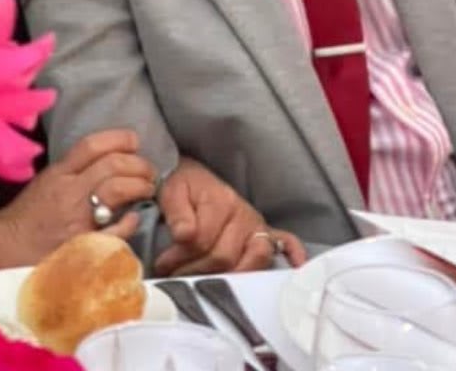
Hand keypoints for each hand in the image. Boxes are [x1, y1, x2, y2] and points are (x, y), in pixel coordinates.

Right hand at [0, 129, 157, 267]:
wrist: (2, 250)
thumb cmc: (25, 220)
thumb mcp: (45, 184)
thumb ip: (72, 173)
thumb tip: (106, 165)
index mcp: (58, 174)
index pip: (91, 145)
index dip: (118, 138)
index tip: (134, 141)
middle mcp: (69, 191)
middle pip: (111, 164)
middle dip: (138, 163)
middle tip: (149, 170)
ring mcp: (77, 218)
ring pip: (116, 189)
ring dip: (139, 186)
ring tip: (148, 188)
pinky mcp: (82, 245)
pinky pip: (114, 230)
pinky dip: (130, 222)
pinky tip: (135, 219)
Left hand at [154, 157, 306, 274]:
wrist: (193, 175)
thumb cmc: (183, 185)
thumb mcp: (172, 191)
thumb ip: (176, 212)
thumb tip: (184, 236)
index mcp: (221, 200)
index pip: (203, 241)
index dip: (180, 256)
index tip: (162, 264)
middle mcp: (244, 214)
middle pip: (225, 257)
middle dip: (196, 270)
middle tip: (174, 275)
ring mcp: (258, 226)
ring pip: (253, 261)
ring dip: (228, 276)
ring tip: (203, 280)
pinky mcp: (265, 234)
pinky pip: (287, 243)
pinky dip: (291, 254)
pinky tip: (293, 265)